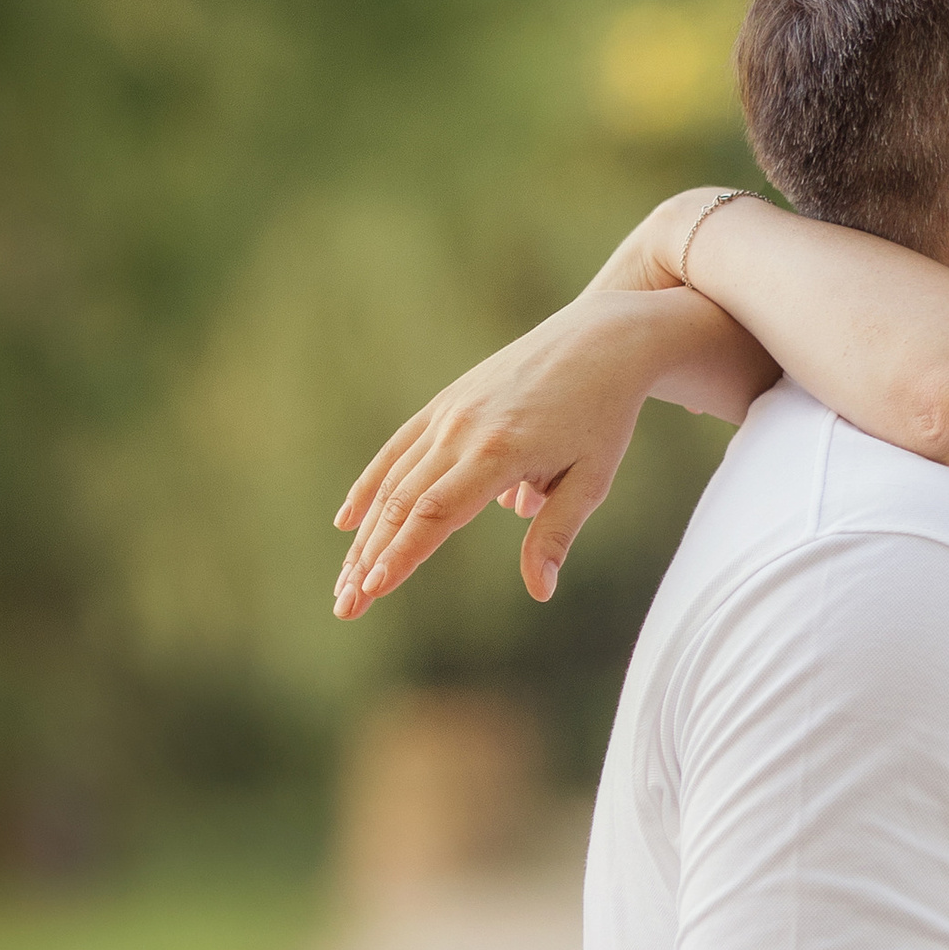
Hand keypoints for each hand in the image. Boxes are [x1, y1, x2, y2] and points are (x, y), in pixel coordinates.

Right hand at [332, 292, 682, 617]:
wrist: (600, 341)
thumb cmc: (602, 416)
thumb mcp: (592, 480)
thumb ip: (556, 534)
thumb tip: (538, 591)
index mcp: (498, 452)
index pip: (436, 515)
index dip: (401, 555)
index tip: (372, 591)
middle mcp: (462, 431)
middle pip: (403, 505)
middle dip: (370, 560)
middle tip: (346, 608)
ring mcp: (448, 413)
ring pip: (394, 481)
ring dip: (365, 534)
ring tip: (346, 580)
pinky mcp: (446, 402)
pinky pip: (398, 449)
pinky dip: (370, 486)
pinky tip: (347, 522)